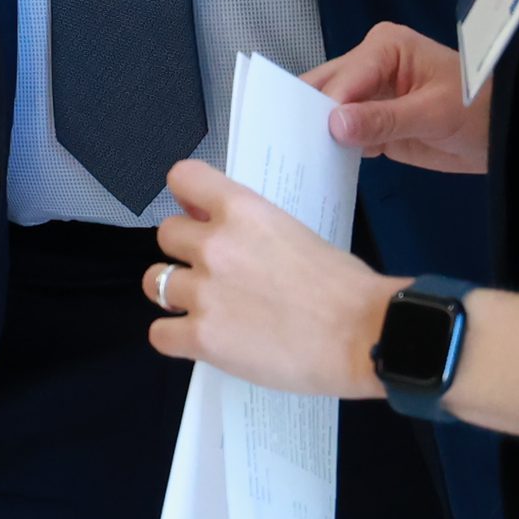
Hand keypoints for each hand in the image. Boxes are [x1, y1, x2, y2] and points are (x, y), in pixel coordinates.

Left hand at [146, 159, 404, 397]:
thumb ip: (253, 229)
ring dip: (175, 293)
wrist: (364, 336)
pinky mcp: (202, 337)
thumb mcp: (295, 233)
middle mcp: (215, 245)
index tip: (196, 214)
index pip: (182, 178)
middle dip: (186, 252)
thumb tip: (225, 231)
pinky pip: (159, 333)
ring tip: (204, 307)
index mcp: (242, 210)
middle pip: (166, 234)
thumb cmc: (345, 288)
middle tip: (212, 272)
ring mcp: (204, 292)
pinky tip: (201, 340)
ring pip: (154, 282)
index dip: (186, 198)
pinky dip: (176, 337)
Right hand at [308, 22, 487, 175]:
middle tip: (283, 145)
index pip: (344, 78)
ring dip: (315, 133)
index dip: (323, 107)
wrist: (504, 132)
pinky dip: (332, 148)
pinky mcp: (372, 122)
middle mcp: (369, 66)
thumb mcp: (434, 114)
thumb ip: (384, 120)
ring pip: (327, 112)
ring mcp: (369, 95)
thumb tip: (334, 126)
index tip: (303, 136)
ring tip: (293, 157)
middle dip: (307, 115)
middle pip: (325, 88)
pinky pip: (343, 134)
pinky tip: (316, 165)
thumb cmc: (478, 109)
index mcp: (384, 47)